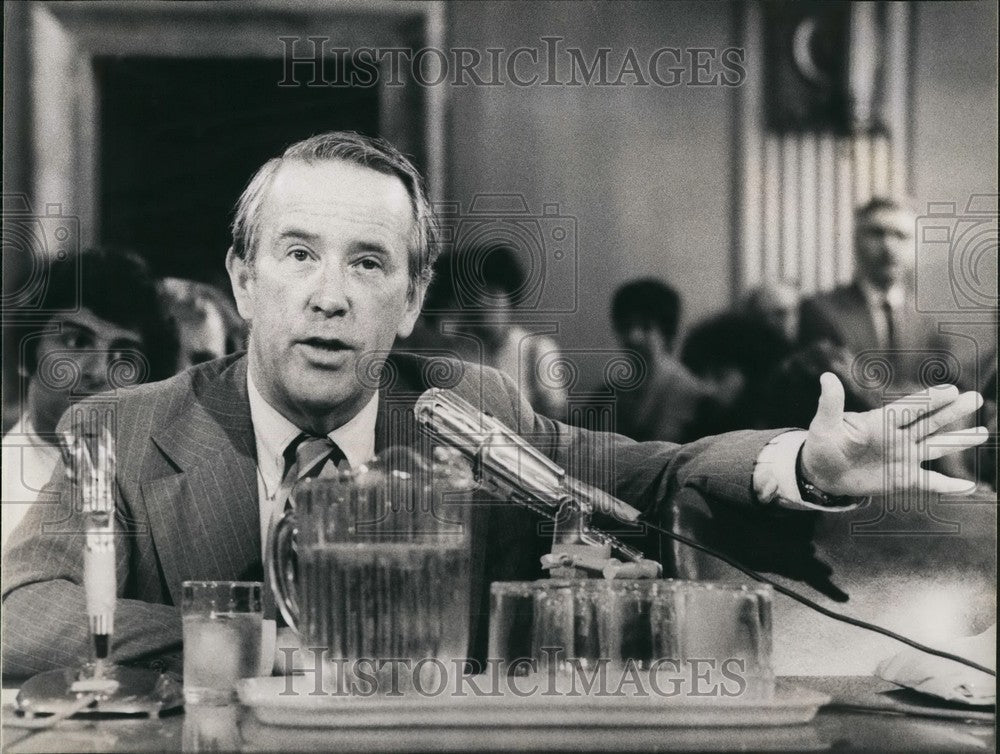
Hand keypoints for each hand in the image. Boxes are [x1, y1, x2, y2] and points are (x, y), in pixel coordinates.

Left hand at [800, 373, 987, 496]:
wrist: (822, 473)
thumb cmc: (823, 445)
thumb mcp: (825, 424)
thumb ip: (831, 403)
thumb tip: (826, 377)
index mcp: (881, 421)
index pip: (910, 408)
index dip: (929, 400)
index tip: (951, 389)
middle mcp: (898, 437)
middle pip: (930, 423)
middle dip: (953, 412)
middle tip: (975, 398)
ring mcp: (903, 457)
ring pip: (936, 446)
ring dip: (958, 441)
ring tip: (982, 432)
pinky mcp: (903, 478)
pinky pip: (930, 483)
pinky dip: (948, 486)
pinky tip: (968, 486)